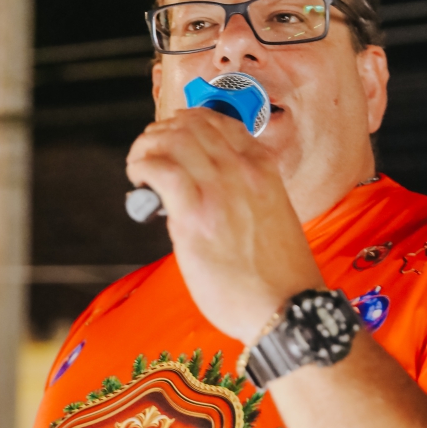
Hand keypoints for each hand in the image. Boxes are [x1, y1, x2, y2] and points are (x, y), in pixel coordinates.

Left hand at [126, 108, 322, 342]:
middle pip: (189, 124)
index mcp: (263, 169)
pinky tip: (139, 180)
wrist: (287, 306)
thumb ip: (244, 192)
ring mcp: (218, 190)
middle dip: (161, 132)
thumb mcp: (273, 213)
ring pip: (171, 140)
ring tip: (140, 167)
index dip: (187, 122)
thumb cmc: (280, 273)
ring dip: (146, 147)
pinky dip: (141, 167)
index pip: (220, 121)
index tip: (173, 136)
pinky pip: (159, 170)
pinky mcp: (194, 216)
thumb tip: (205, 190)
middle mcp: (242, 171)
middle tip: (149, 153)